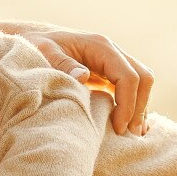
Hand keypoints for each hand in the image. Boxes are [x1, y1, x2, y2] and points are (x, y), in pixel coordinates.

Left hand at [24, 27, 153, 133]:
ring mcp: (113, 62)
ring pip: (141, 83)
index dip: (128, 103)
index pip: (128, 76)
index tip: (118, 127)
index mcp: (100, 46)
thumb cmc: (37, 46)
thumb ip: (61, 64)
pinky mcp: (109, 73)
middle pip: (143, 78)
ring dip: (140, 108)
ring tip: (132, 136)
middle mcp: (112, 52)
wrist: (33, 39)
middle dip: (140, 107)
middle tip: (129, 135)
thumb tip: (82, 76)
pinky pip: (130, 88)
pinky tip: (129, 126)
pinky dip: (133, 106)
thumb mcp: (44, 52)